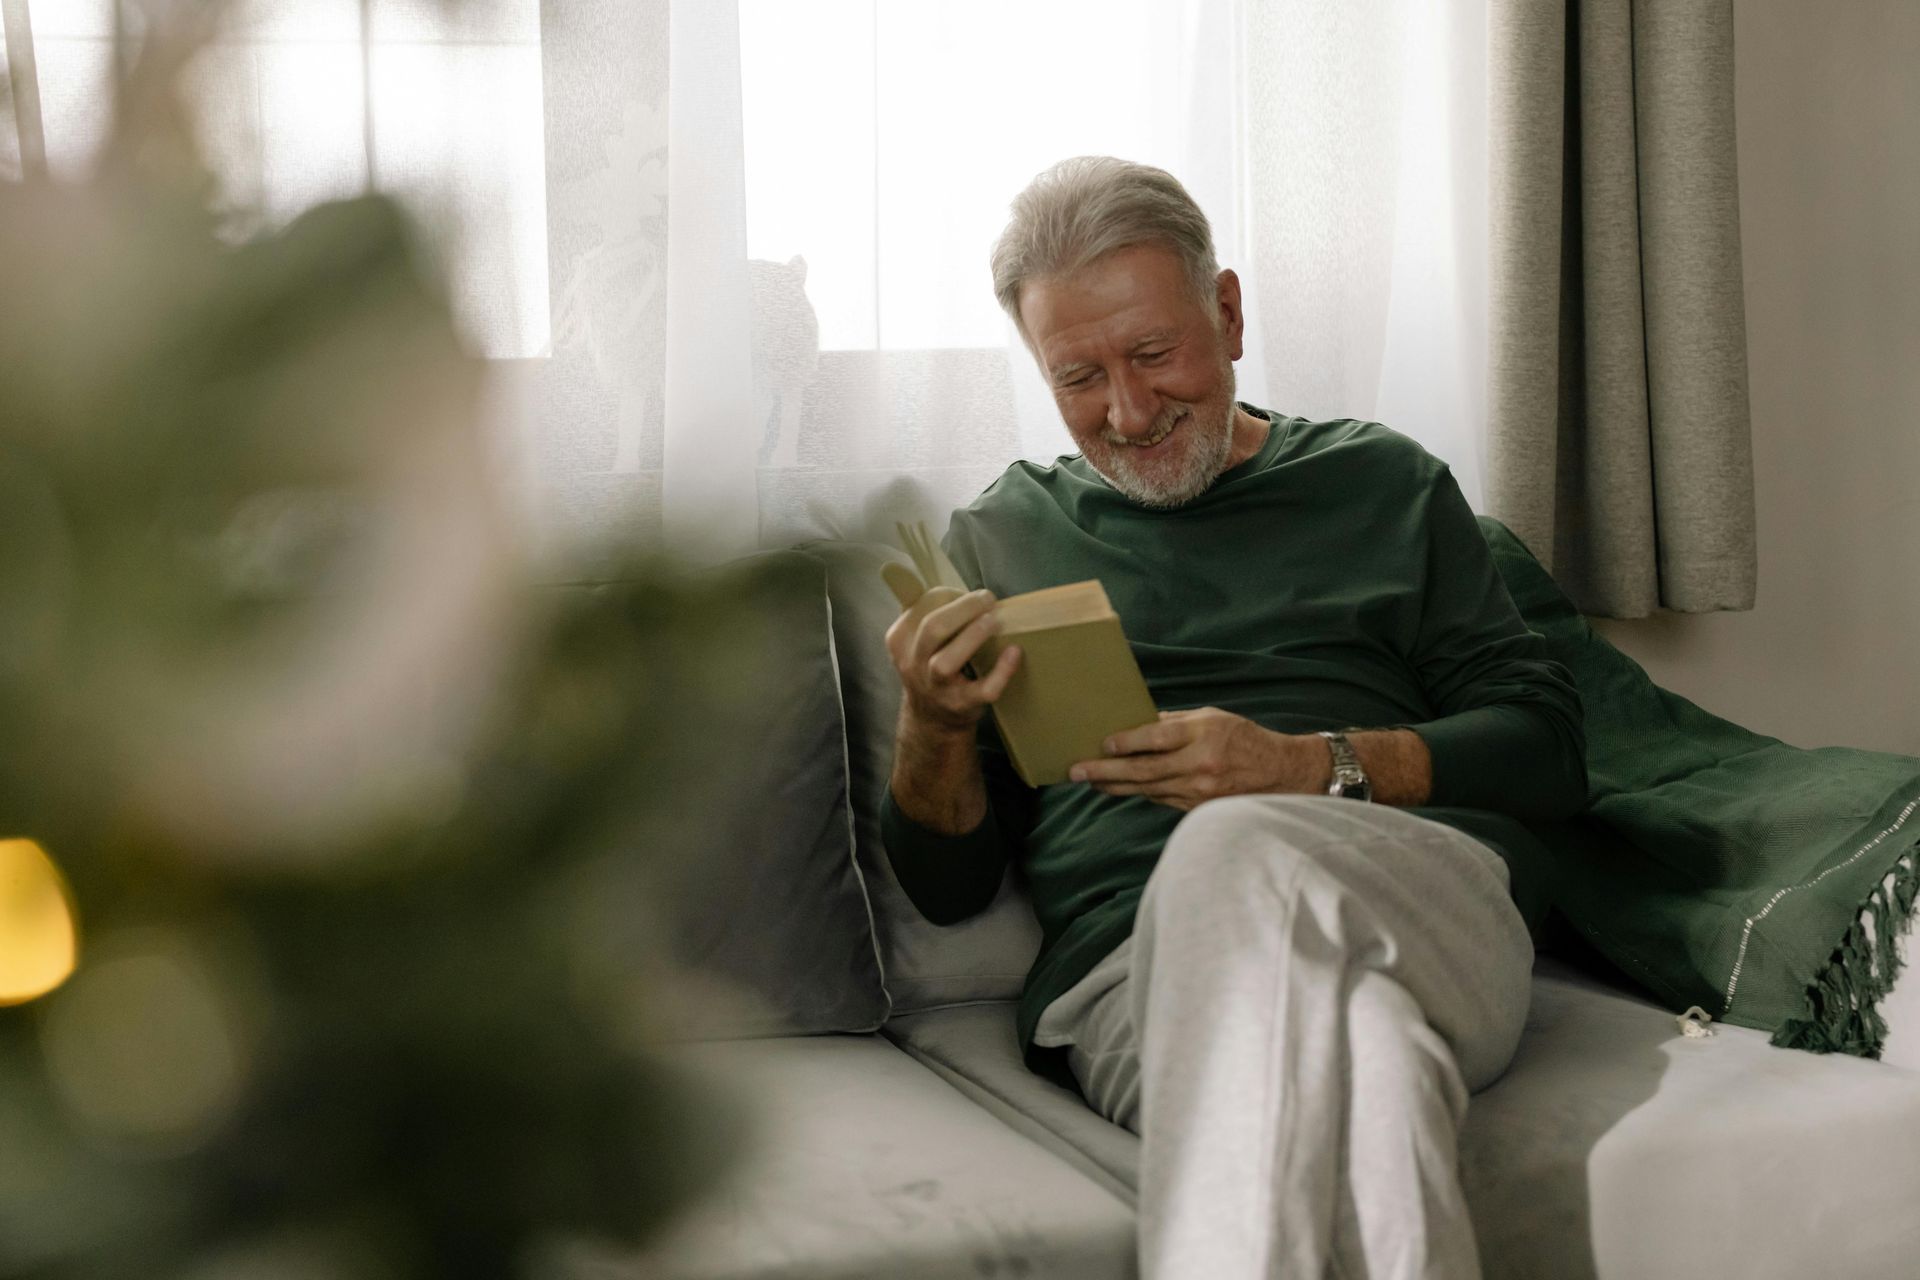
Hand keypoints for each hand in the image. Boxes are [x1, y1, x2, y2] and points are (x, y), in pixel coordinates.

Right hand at [885, 585, 1022, 736]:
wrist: (931, 719)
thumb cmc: (930, 667)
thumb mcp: (916, 640)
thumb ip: (926, 612)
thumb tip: (958, 586)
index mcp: (900, 640)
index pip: (920, 606)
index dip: (948, 594)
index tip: (967, 594)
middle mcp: (913, 663)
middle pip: (932, 628)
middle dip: (963, 608)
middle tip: (987, 599)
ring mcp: (935, 687)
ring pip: (945, 662)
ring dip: (973, 636)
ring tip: (994, 621)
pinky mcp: (961, 704)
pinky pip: (982, 689)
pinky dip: (1001, 671)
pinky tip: (1014, 653)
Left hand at [1067, 707, 1329, 810]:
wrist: (1279, 774)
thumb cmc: (1243, 738)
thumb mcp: (1212, 718)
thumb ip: (1175, 722)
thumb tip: (1136, 723)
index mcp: (1204, 735)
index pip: (1158, 738)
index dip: (1128, 742)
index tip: (1103, 744)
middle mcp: (1200, 765)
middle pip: (1145, 770)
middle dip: (1106, 772)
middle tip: (1077, 771)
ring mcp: (1199, 791)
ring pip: (1147, 790)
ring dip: (1115, 786)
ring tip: (1089, 780)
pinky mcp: (1198, 808)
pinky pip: (1161, 800)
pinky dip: (1139, 793)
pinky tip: (1120, 788)